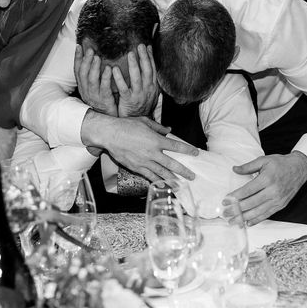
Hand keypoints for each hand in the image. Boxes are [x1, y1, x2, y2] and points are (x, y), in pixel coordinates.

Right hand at [74, 45, 116, 115]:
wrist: (108, 118)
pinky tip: (109, 69)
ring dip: (94, 68)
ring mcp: (95, 96)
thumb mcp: (94, 88)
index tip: (79, 46)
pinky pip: (104, 88)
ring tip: (98, 57)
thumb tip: (93, 58)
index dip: (77, 58)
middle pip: (83, 73)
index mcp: (83, 86)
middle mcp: (86, 90)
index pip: (77, 70)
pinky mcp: (105, 100)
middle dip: (86, 60)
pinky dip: (105, 78)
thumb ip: (93, 75)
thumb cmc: (102, 100)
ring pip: (91, 80)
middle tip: (90, 50)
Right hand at [81, 111, 197, 181]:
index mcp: (156, 140)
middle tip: (192, 176)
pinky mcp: (136, 167)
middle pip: (172, 165)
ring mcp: (144, 162)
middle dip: (184, 171)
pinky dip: (157, 181)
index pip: (176, 146)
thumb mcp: (144, 122)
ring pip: (162, 174)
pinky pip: (149, 176)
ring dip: (172, 180)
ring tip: (180, 185)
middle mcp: (152, 153)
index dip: (187, 150)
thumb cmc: (126, 125)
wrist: (110, 135)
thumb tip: (168, 130)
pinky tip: (163, 185)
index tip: (195, 153)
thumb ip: (158, 127)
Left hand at [115, 44, 158, 117]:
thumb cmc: (140, 106)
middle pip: (147, 70)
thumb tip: (149, 69)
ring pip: (137, 77)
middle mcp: (148, 90)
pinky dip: (119, 78)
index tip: (147, 46)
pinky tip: (114, 70)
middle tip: (139, 46)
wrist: (137, 123)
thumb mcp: (148, 94)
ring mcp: (139, 95)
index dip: (150, 57)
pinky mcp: (128, 100)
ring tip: (130, 54)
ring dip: (134, 65)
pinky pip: (123, 88)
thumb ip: (148, 82)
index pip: (152, 69)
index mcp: (153, 87)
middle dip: (144, 57)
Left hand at [225, 151, 306, 225]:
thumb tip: (234, 169)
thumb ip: (248, 166)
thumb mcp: (264, 160)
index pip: (248, 190)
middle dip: (237, 209)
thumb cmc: (281, 163)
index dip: (236, 196)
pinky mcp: (281, 205)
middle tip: (225, 213)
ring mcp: (278, 200)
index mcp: (267, 179)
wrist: (299, 168)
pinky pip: (267, 214)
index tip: (226, 200)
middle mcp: (273, 191)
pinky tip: (247, 223)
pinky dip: (257, 220)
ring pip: (258, 211)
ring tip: (233, 221)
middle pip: (251, 203)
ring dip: (244, 217)